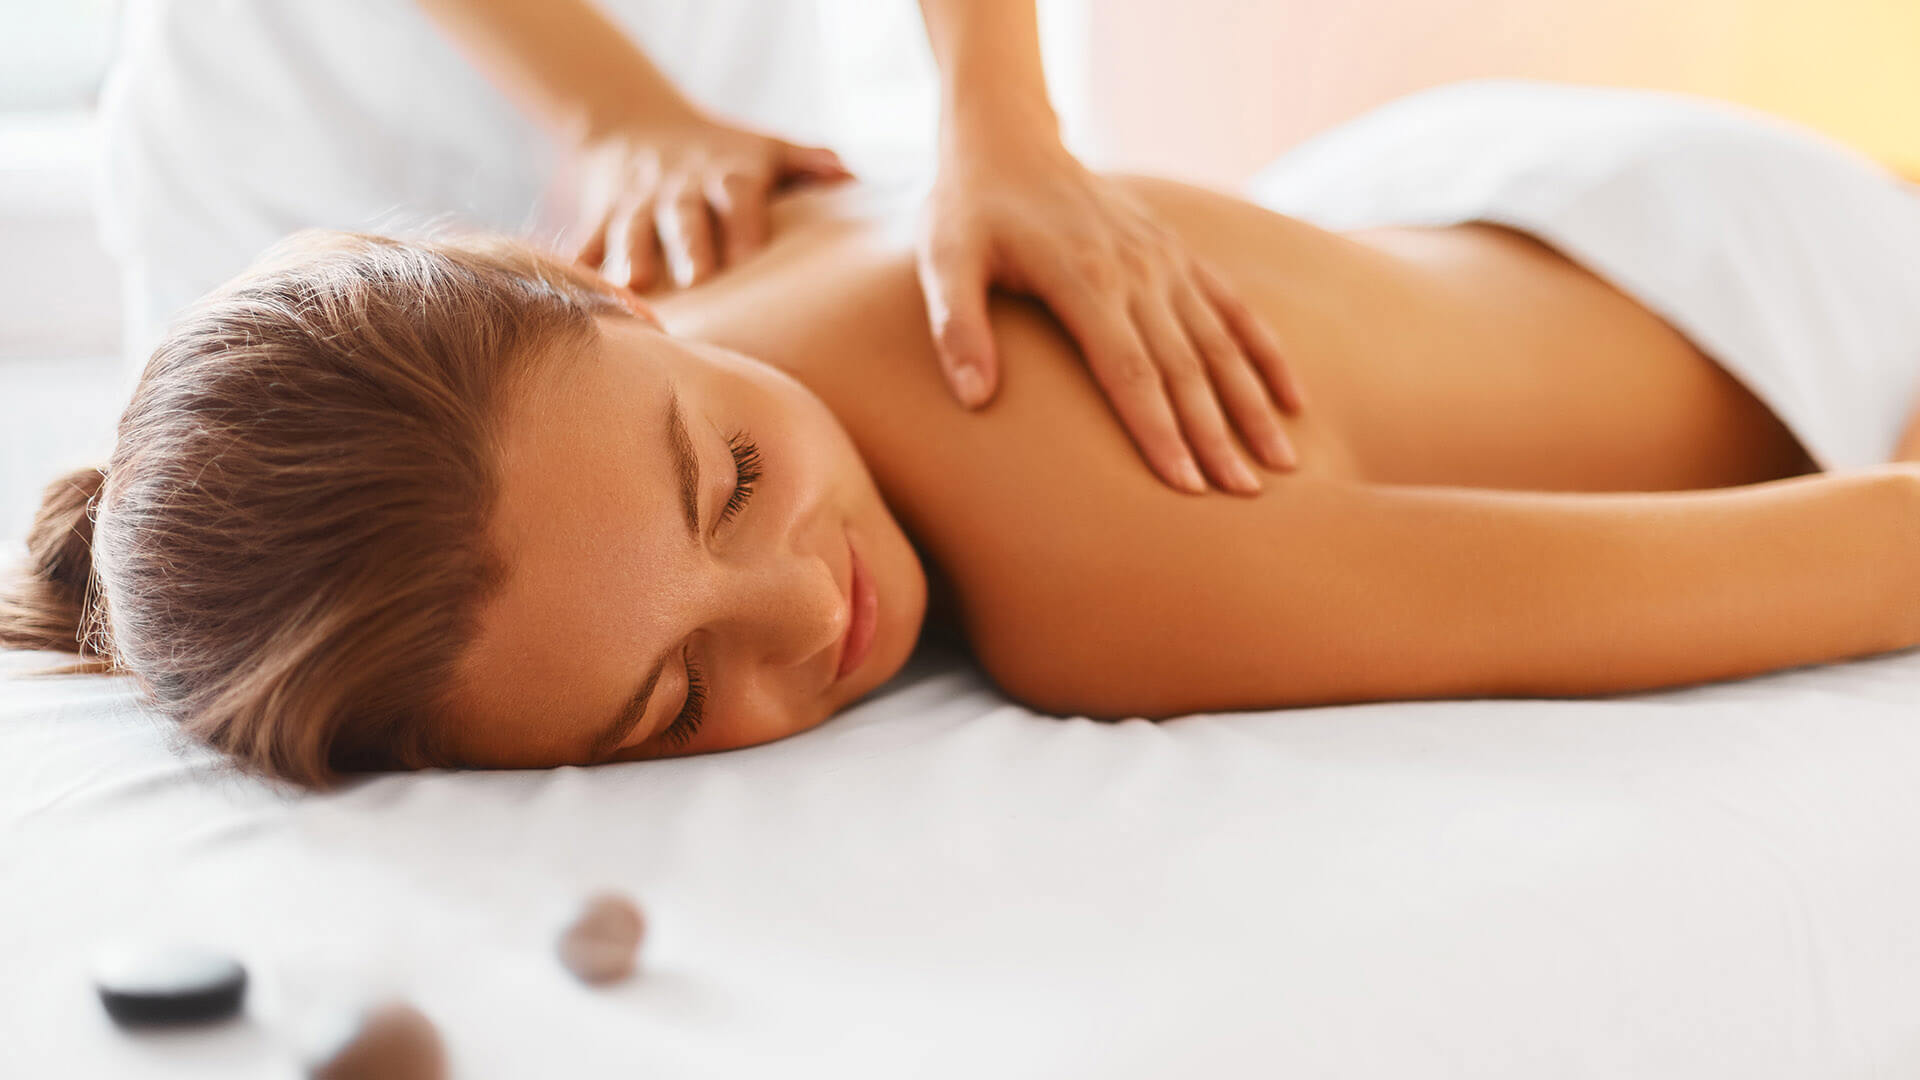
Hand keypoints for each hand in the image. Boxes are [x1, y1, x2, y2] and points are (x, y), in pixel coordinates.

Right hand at [571, 115, 850, 290]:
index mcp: (727, 175)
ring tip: (634, 287)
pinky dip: (580, 267)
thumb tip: (853, 176)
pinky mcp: (601, 216)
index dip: (743, 223)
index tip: (749, 257)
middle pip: (685, 216)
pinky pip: (588, 242)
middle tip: (698, 278)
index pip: (738, 195)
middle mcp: (681, 188)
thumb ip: (808, 162)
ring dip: (632, 256)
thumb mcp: (764, 146)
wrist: (634, 119)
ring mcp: (637, 203)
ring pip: (632, 229)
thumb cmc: (720, 150)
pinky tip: (576, 293)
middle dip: (689, 244)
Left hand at [916, 134, 1304, 494]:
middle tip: (1244, 497)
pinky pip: (1234, 308)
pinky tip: (1293, 401)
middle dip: (1217, 437)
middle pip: (1186, 369)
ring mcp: (1165, 261)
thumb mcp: (943, 260)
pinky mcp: (1178, 254)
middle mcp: (1138, 271)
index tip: (1186, 487)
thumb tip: (973, 399)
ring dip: (1253, 406)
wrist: (1008, 138)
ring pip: (1221, 344)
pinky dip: (1266, 354)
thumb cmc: (968, 209)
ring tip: (1281, 464)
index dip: (1159, 431)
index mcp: (1083, 278)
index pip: (1130, 372)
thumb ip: (957, 327)